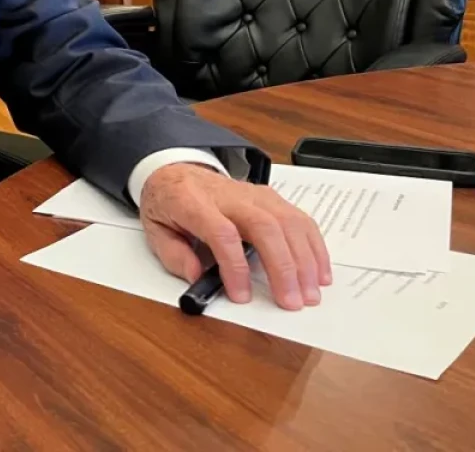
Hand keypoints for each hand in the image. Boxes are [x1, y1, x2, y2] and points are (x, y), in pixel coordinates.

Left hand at [138, 163, 331, 309]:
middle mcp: (229, 195)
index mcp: (193, 202)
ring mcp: (254, 194)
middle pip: (264, 226)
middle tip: (292, 302)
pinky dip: (314, 247)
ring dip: (304, 260)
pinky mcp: (271, 197)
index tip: (241, 296)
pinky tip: (319, 273)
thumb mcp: (154, 230)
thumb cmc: (168, 205)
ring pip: (288, 221)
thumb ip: (175, 256)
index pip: (222, 232)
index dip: (234, 266)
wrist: (176, 172)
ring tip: (310, 294)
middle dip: (283, 266)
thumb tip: (198, 279)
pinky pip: (299, 219)